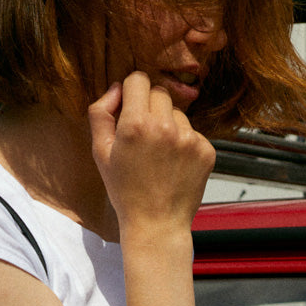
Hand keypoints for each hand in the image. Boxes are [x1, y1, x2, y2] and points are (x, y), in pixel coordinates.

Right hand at [87, 72, 216, 236]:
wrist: (156, 225)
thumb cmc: (125, 192)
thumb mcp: (101, 155)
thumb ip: (100, 114)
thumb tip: (116, 88)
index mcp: (135, 124)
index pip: (138, 79)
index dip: (131, 92)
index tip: (130, 109)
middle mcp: (164, 126)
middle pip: (159, 92)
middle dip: (149, 108)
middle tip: (143, 138)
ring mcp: (188, 138)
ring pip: (177, 113)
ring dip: (168, 126)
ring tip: (159, 157)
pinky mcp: (205, 150)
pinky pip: (192, 132)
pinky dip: (184, 144)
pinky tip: (174, 166)